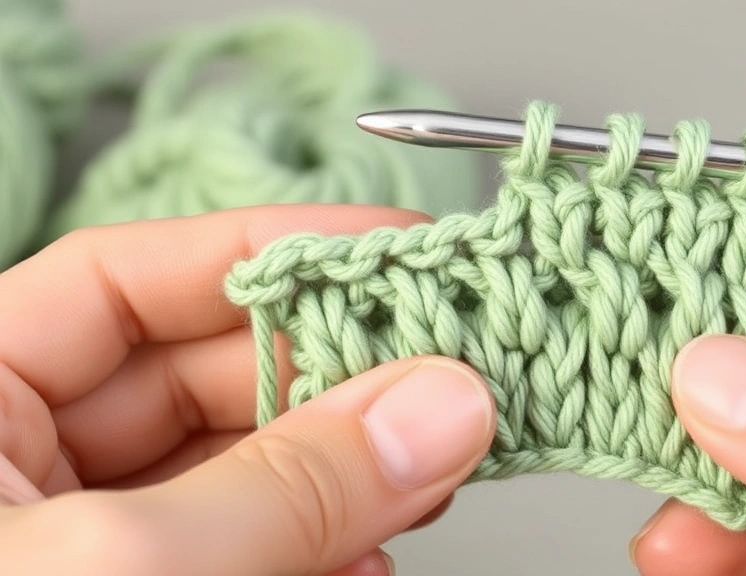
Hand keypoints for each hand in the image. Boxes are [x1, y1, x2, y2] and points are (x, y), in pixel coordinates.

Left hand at [0, 205, 496, 575]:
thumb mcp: (119, 565)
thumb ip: (284, 484)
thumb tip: (438, 408)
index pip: (124, 279)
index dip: (265, 252)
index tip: (388, 251)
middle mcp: (19, 460)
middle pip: (205, 376)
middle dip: (334, 381)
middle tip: (443, 376)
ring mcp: (76, 539)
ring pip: (238, 470)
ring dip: (344, 474)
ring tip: (429, 472)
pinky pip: (237, 549)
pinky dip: (315, 550)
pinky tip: (369, 556)